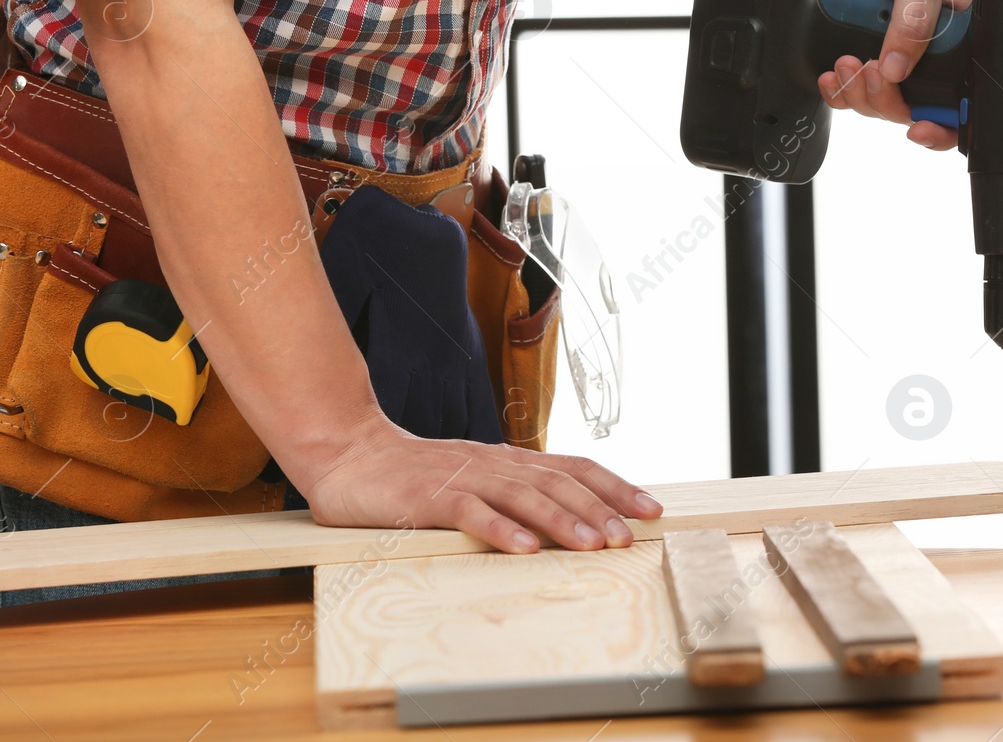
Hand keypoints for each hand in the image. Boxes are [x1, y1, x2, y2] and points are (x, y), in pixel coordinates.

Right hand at [304, 419, 662, 551]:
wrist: (351, 454)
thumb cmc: (417, 475)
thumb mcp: (475, 480)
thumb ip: (514, 494)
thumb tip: (568, 519)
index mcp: (509, 461)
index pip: (574, 468)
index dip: (614, 486)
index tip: (650, 508)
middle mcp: (494, 465)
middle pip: (557, 482)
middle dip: (599, 508)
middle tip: (631, 534)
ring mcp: (462, 479)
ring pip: (522, 497)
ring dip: (561, 521)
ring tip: (593, 544)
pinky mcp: (429, 498)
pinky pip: (470, 513)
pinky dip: (499, 530)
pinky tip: (523, 548)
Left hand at [815, 0, 974, 150]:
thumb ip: (912, 24)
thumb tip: (896, 70)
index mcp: (963, 39)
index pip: (961, 99)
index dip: (942, 122)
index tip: (919, 126)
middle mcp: (933, 51)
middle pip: (912, 106)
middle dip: (886, 99)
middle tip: (872, 72)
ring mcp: (897, 52)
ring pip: (880, 101)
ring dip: (859, 92)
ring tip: (848, 62)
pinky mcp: (867, 46)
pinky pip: (854, 87)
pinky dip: (840, 87)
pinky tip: (833, 71)